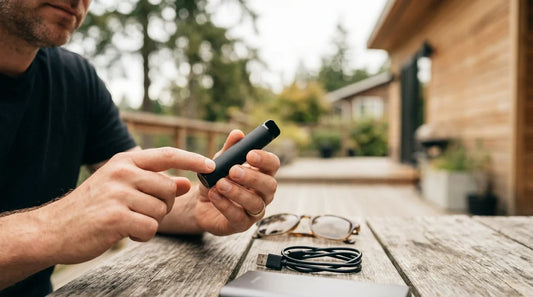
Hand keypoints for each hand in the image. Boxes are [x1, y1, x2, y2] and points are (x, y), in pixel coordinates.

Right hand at [35, 147, 214, 263]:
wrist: (53, 229)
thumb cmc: (92, 207)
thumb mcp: (122, 186)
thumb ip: (154, 182)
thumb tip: (185, 183)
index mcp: (124, 161)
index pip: (167, 154)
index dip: (192, 159)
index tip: (212, 164)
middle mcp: (122, 172)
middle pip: (169, 189)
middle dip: (163, 205)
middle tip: (142, 211)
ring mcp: (118, 194)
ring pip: (161, 210)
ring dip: (150, 221)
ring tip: (128, 220)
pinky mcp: (115, 217)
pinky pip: (150, 228)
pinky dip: (142, 235)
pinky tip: (124, 231)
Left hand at [196, 130, 280, 234]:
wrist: (201, 202)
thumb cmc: (217, 180)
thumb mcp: (220, 162)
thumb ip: (229, 150)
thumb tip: (237, 134)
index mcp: (262, 174)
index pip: (273, 165)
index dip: (265, 159)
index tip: (249, 154)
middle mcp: (263, 193)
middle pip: (270, 185)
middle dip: (252, 177)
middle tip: (233, 170)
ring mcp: (254, 210)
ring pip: (255, 203)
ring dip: (237, 192)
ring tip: (220, 183)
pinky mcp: (242, 224)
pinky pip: (238, 216)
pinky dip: (225, 205)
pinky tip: (214, 195)